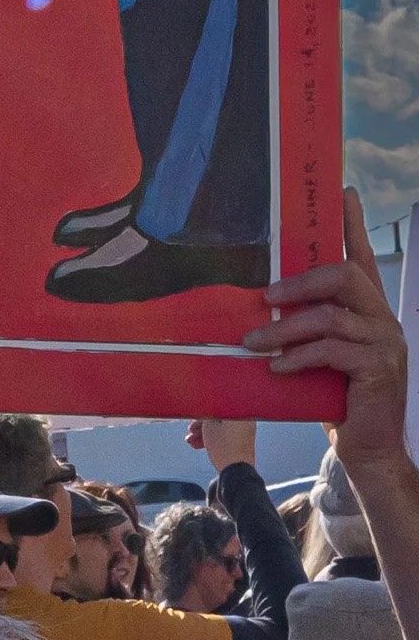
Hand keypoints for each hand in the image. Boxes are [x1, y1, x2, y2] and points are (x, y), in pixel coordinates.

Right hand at [188, 416, 256, 472]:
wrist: (237, 471)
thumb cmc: (225, 448)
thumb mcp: (209, 427)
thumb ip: (206, 415)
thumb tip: (206, 410)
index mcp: (239, 412)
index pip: (217, 405)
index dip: (203, 410)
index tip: (194, 415)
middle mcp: (245, 419)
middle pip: (219, 417)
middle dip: (203, 425)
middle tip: (191, 431)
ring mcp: (246, 431)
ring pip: (222, 427)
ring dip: (206, 433)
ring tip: (192, 442)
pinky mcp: (244, 442)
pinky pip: (227, 435)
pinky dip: (215, 438)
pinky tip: (200, 445)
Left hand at [240, 188, 404, 462]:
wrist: (367, 448)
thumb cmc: (337, 399)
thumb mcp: (317, 355)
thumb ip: (304, 327)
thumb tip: (258, 304)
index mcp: (368, 309)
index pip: (362, 256)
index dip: (352, 224)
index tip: (343, 190)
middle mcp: (382, 318)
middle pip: (346, 274)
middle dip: (300, 280)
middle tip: (265, 296)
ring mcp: (385, 342)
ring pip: (331, 316)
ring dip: (286, 328)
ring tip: (254, 342)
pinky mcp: (380, 367)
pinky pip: (333, 350)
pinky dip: (299, 356)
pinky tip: (277, 368)